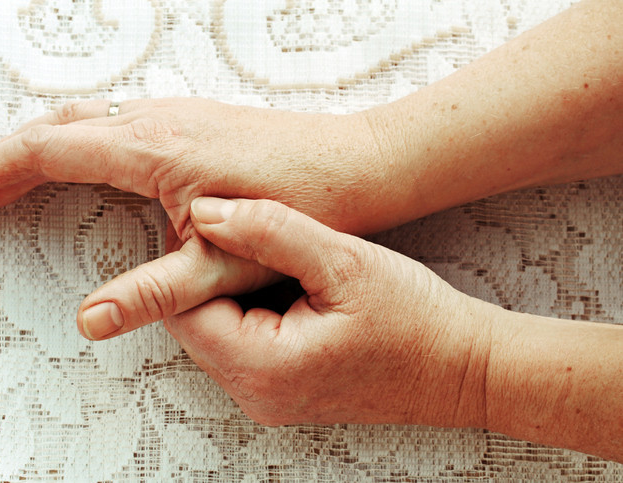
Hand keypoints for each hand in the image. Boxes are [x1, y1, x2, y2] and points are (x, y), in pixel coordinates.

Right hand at [0, 98, 378, 338]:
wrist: (355, 167)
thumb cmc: (299, 209)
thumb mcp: (223, 265)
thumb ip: (154, 293)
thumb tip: (90, 322)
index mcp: (154, 151)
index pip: (48, 154)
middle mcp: (157, 121)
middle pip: (53, 130)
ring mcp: (174, 114)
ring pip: (81, 119)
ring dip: (32, 145)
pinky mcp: (191, 119)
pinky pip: (110, 119)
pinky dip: (71, 138)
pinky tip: (69, 156)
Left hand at [164, 197, 490, 426]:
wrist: (462, 367)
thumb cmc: (417, 322)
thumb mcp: (343, 261)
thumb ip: (269, 231)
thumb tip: (206, 213)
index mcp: (263, 368)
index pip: (184, 311)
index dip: (189, 260)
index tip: (214, 223)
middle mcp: (256, 394)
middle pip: (195, 323)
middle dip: (210, 275)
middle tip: (245, 234)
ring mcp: (268, 396)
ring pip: (215, 331)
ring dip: (231, 290)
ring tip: (270, 257)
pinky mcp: (281, 389)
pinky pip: (241, 344)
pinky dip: (250, 308)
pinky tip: (284, 283)